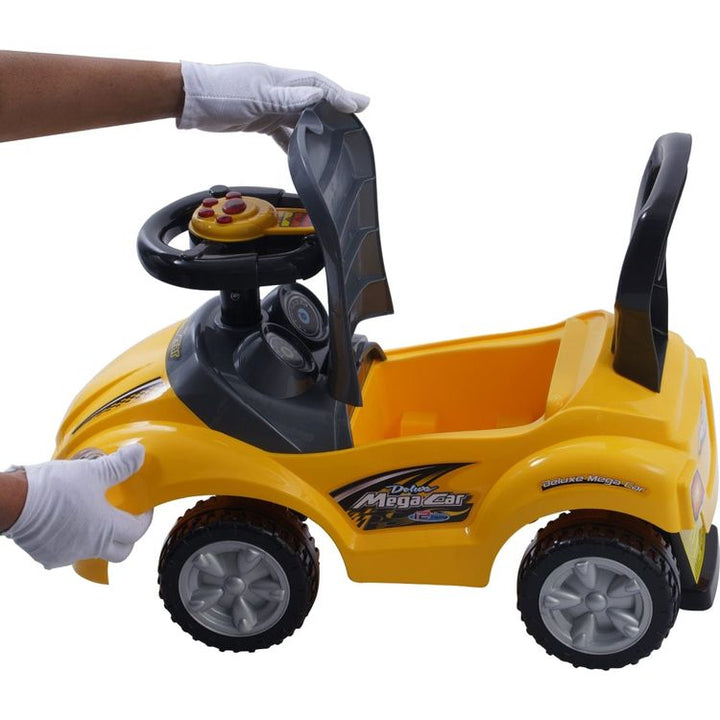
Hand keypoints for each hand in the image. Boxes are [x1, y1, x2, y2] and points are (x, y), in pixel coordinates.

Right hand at [5, 444, 151, 568]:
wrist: (13, 502)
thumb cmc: (53, 488)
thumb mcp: (93, 471)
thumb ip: (119, 465)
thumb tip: (138, 453)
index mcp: (106, 529)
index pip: (137, 531)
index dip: (144, 519)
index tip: (143, 509)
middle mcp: (89, 547)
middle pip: (120, 551)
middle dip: (127, 538)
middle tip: (124, 519)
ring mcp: (67, 554)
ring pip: (93, 552)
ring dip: (98, 538)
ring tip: (93, 517)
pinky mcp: (47, 556)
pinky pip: (67, 553)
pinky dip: (72, 540)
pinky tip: (67, 523)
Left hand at [177, 61, 368, 144]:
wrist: (191, 100)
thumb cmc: (221, 93)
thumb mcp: (259, 96)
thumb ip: (291, 98)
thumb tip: (321, 95)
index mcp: (282, 80)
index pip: (319, 85)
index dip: (340, 95)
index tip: (359, 106)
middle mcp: (279, 90)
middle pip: (315, 99)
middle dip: (336, 108)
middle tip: (358, 115)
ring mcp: (270, 105)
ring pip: (301, 117)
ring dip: (318, 127)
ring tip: (336, 139)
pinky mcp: (260, 119)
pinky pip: (283, 132)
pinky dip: (294, 144)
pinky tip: (301, 156)